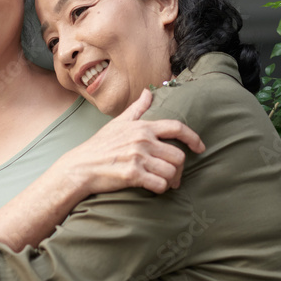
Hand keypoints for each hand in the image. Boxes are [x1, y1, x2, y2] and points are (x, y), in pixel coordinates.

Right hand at [62, 89, 204, 194]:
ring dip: (171, 180)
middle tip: (173, 176)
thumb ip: (137, 109)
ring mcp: (138, 157)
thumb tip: (148, 92)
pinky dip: (160, 188)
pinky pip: (159, 184)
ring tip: (165, 183)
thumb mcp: (118, 123)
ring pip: (171, 171)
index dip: (193, 138)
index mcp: (142, 127)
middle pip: (178, 155)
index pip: (176, 128)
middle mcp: (143, 140)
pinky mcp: (132, 174)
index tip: (200, 147)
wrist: (81, 167)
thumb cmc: (99, 146)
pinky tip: (154, 188)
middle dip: (179, 168)